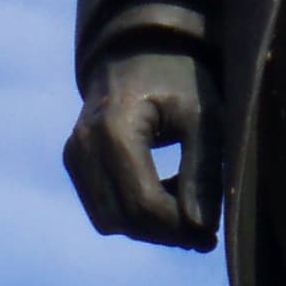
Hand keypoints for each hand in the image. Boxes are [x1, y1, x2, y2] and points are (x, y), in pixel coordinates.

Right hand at [63, 49, 223, 250]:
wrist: (141, 49)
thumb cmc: (180, 78)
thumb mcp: (204, 117)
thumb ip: (203, 171)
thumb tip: (201, 228)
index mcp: (114, 128)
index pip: (143, 202)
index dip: (178, 228)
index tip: (211, 236)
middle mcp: (84, 145)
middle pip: (123, 218)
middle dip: (166, 233)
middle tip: (205, 234)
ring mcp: (74, 155)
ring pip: (109, 220)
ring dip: (150, 227)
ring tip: (188, 206)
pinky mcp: (75, 162)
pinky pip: (102, 207)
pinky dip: (134, 213)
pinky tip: (167, 194)